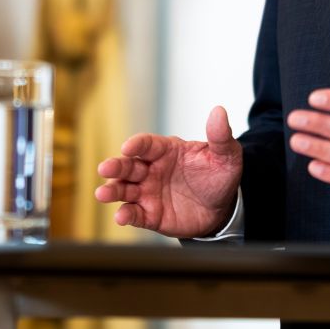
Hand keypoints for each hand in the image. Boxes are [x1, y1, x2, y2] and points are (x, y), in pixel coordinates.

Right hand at [94, 106, 243, 237]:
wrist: (222, 209)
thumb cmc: (218, 177)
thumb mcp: (226, 156)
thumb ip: (220, 136)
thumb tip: (220, 111)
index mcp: (167, 151)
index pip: (147, 144)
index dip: (137, 145)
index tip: (128, 147)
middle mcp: (152, 170)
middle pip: (128, 166)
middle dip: (115, 166)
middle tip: (105, 168)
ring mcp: (148, 192)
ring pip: (125, 190)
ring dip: (113, 190)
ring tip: (103, 193)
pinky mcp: (150, 214)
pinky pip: (135, 214)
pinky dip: (126, 215)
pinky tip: (121, 217)